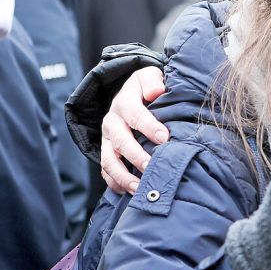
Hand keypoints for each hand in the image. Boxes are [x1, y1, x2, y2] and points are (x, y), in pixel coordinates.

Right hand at [101, 67, 167, 193]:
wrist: (130, 92)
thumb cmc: (146, 87)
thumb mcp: (148, 76)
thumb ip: (152, 81)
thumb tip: (156, 91)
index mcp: (124, 102)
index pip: (135, 114)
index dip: (149, 126)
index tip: (165, 138)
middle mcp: (112, 122)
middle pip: (121, 142)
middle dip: (136, 156)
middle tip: (152, 167)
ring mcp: (107, 139)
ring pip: (109, 160)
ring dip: (123, 176)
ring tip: (140, 188)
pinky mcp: (107, 152)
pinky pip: (106, 171)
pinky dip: (115, 183)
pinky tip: (129, 193)